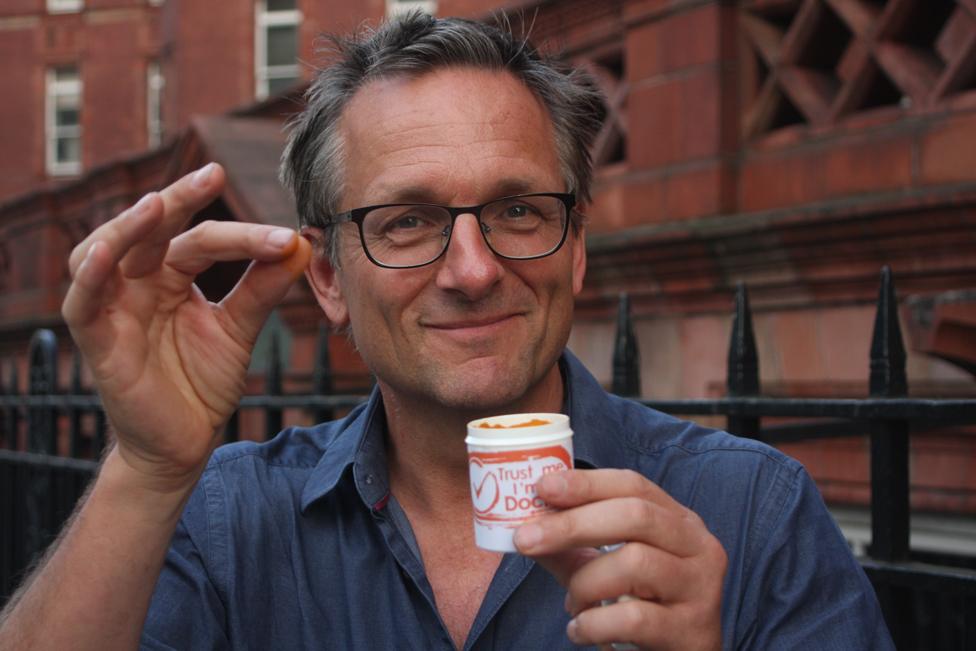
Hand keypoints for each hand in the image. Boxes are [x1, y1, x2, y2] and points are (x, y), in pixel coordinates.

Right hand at [61, 163, 310, 490]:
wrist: (184, 443)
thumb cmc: (202, 383)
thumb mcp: (238, 329)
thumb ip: (262, 289)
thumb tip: (300, 243)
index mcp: (170, 276)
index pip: (201, 240)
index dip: (243, 237)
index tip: (287, 236)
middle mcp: (138, 283)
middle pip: (152, 230)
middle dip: (179, 200)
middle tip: (212, 175)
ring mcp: (113, 309)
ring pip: (104, 252)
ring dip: (128, 227)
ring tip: (156, 206)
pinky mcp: (97, 342)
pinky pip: (82, 303)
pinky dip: (91, 276)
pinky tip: (106, 254)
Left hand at [513, 469, 726, 650]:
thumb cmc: (643, 605)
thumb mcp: (605, 567)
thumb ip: (570, 544)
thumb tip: (522, 523)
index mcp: (678, 520)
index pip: (633, 485)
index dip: (586, 483)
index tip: (542, 486)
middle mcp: (698, 546)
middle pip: (635, 515)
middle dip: (573, 524)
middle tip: (527, 539)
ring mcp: (700, 588)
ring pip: (635, 562)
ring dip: (586, 582)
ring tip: (572, 603)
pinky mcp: (691, 630)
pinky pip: (633, 617)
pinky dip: (594, 623)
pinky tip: (580, 631)